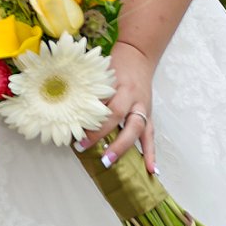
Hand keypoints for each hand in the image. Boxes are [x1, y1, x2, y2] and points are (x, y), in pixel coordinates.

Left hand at [83, 39, 156, 173]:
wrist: (138, 56)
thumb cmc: (115, 65)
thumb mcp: (102, 74)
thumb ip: (93, 92)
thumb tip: (73, 112)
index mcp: (122, 88)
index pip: (109, 110)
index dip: (95, 125)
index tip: (79, 138)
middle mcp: (135, 100)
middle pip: (125, 123)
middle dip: (110, 140)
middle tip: (91, 152)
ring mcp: (143, 108)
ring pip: (139, 131)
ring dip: (126, 149)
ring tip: (112, 163)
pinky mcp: (148, 115)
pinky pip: (151, 135)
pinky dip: (151, 153)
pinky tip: (151, 170)